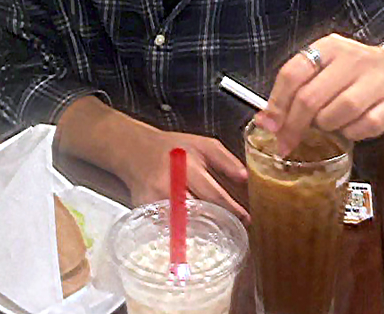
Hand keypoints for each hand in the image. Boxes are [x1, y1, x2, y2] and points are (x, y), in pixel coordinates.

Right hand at [56, 96, 248, 219]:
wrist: (137, 150)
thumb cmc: (173, 148)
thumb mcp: (203, 144)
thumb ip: (227, 160)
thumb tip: (246, 179)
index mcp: (186, 164)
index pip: (213, 195)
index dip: (231, 210)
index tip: (245, 219)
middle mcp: (169, 183)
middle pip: (197, 213)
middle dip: (217, 224)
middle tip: (231, 231)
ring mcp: (154, 199)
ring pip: (181, 226)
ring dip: (198, 234)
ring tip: (213, 237)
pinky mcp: (145, 211)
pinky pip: (165, 229)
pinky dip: (179, 236)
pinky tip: (190, 239)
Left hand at [256, 33, 383, 154]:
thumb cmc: (352, 74)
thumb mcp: (323, 69)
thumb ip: (294, 89)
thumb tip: (265, 120)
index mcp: (328, 47)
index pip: (293, 73)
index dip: (276, 103)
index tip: (268, 125)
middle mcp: (352, 59)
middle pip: (311, 97)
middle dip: (294, 125)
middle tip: (286, 141)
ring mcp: (375, 81)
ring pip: (337, 112)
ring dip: (325, 126)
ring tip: (326, 124)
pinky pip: (363, 127)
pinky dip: (351, 133)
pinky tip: (349, 127)